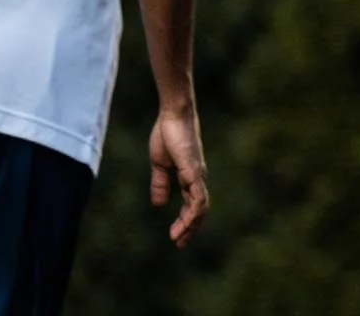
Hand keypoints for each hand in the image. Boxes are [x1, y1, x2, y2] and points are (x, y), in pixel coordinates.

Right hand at [150, 106, 210, 246]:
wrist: (173, 116)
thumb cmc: (167, 135)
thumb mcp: (160, 165)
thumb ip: (160, 184)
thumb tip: (159, 205)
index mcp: (190, 177)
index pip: (192, 205)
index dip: (186, 222)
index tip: (175, 237)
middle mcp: (197, 178)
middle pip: (200, 210)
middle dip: (191, 228)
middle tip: (180, 244)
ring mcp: (197, 174)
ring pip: (201, 206)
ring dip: (191, 224)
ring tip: (179, 238)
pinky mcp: (193, 170)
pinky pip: (197, 195)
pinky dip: (194, 210)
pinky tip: (186, 221)